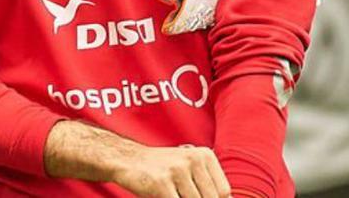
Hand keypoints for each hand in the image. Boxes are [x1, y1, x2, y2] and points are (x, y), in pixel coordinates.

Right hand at [111, 145, 231, 197]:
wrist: (126, 160)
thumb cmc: (160, 169)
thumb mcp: (187, 168)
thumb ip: (206, 185)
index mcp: (204, 155)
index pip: (223, 191)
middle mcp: (193, 160)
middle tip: (182, 197)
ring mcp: (177, 171)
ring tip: (173, 194)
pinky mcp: (161, 184)